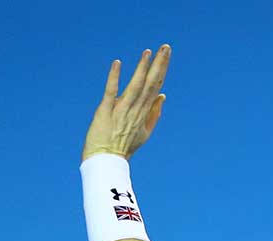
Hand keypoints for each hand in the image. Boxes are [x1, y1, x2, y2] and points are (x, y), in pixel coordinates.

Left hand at [82, 44, 170, 162]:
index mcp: (144, 113)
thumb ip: (154, 113)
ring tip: (147, 52)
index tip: (166, 53)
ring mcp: (121, 110)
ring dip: (141, 68)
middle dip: (158, 65)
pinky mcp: (106, 110)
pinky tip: (118, 63)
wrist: (107, 161)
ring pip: (135, 86)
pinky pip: (111, 91)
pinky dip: (115, 77)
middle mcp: (135, 110)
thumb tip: (163, 96)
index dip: (161, 69)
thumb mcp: (144, 132)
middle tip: (165, 47)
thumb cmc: (124, 147)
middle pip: (150, 84)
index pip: (156, 86)